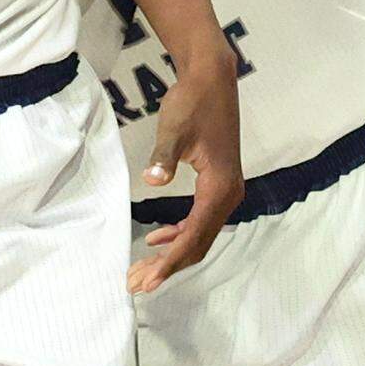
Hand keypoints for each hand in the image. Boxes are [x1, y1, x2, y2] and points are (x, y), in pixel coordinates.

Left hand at [132, 56, 241, 291]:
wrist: (212, 81)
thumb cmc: (192, 104)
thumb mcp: (174, 130)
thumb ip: (164, 158)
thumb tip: (153, 180)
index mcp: (219, 188)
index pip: (193, 235)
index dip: (169, 261)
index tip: (147, 281)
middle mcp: (228, 196)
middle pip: (198, 243)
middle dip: (167, 266)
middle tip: (136, 284)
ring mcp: (226, 192)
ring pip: (200, 235)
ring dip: (172, 254)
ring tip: (142, 269)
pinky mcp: (219, 186)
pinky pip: (201, 221)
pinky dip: (179, 235)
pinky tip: (156, 238)